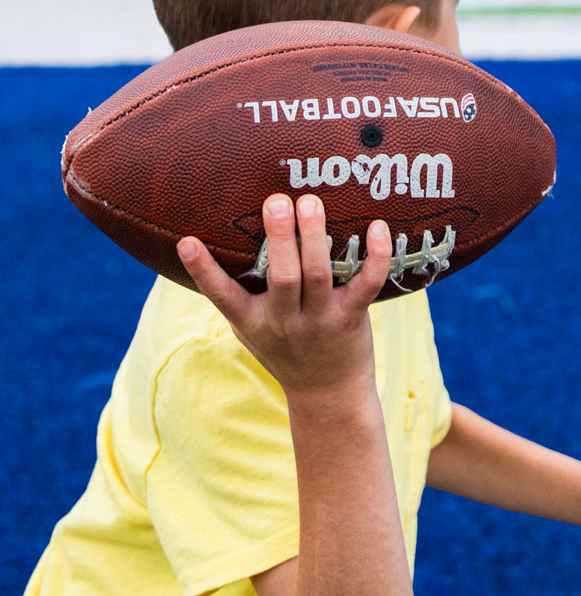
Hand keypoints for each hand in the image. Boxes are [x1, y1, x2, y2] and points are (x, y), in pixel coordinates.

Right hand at [179, 194, 393, 400]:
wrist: (326, 394)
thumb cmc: (284, 350)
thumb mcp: (251, 329)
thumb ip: (237, 296)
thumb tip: (213, 247)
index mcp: (253, 321)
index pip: (221, 295)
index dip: (202, 270)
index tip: (187, 241)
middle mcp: (284, 321)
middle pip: (281, 276)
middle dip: (278, 237)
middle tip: (276, 201)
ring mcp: (320, 319)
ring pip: (317, 275)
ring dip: (315, 237)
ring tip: (311, 203)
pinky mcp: (353, 317)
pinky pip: (367, 283)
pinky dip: (376, 255)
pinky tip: (379, 227)